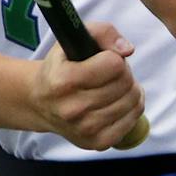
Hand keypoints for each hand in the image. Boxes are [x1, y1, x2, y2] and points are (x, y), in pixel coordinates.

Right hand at [29, 21, 146, 151]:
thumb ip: (103, 32)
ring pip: (133, 101)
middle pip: (125, 83)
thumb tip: (127, 50)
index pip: (114, 64)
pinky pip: (133, 119)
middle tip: (110, 73)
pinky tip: (120, 101)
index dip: (113, 57)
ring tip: (113, 86)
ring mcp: (85, 129)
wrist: (42, 103)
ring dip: (129, 88)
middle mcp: (72, 109)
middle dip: (123, 72)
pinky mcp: (97, 142)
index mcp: (63, 81)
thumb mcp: (73, 39)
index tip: (103, 59)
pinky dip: (132, 107)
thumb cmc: (62, 67)